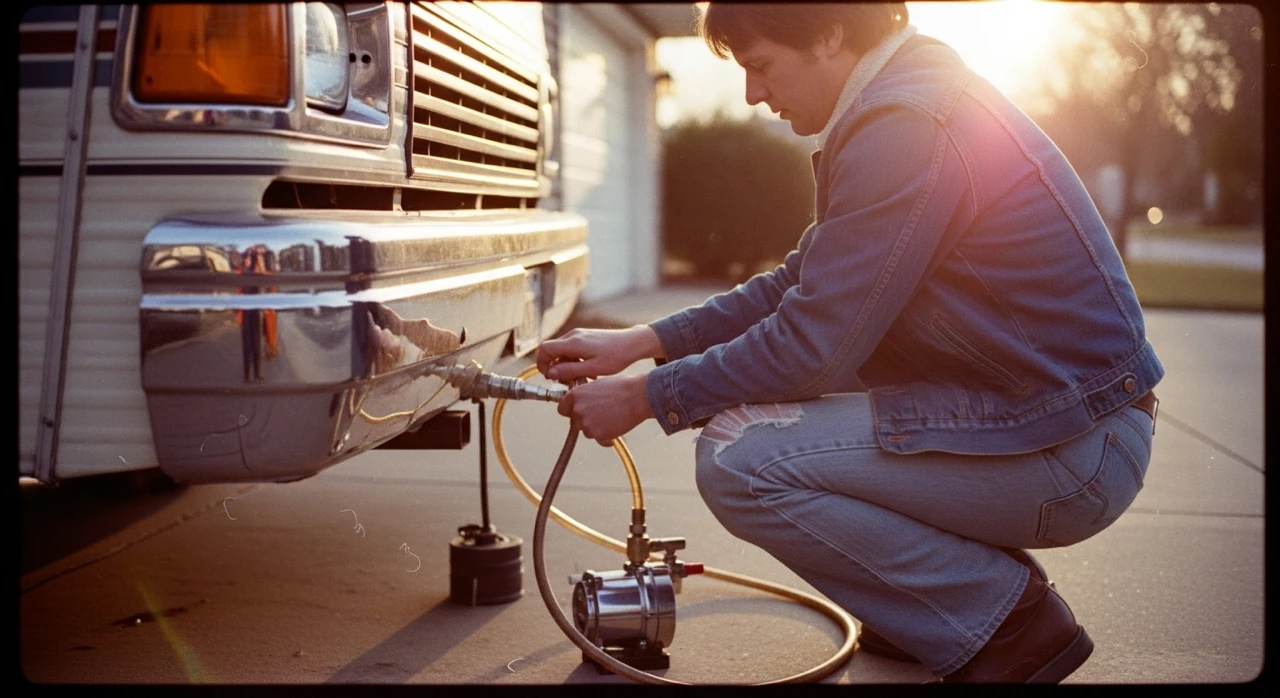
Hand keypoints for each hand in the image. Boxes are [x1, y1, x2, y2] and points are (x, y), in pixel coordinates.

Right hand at [537, 326, 664, 382]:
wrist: (632, 343)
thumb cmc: (616, 356)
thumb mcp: (592, 369)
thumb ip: (570, 370)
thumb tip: (551, 373)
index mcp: (573, 343)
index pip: (545, 349)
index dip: (542, 363)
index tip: (550, 376)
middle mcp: (573, 335)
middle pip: (552, 350)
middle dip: (554, 366)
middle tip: (566, 380)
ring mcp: (579, 334)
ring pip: (561, 350)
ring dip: (565, 364)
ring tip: (580, 376)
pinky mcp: (585, 336)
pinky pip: (571, 348)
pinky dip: (573, 360)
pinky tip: (586, 369)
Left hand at [557, 374, 651, 446]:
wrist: (637, 397)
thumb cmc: (622, 388)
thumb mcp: (596, 385)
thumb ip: (584, 395)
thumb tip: (580, 401)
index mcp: (576, 395)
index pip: (562, 409)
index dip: (571, 411)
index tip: (579, 412)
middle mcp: (577, 409)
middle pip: (575, 422)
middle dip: (585, 421)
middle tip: (601, 415)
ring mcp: (586, 423)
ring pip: (586, 431)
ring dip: (596, 429)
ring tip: (611, 419)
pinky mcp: (597, 434)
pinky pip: (599, 440)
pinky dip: (606, 437)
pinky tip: (616, 427)